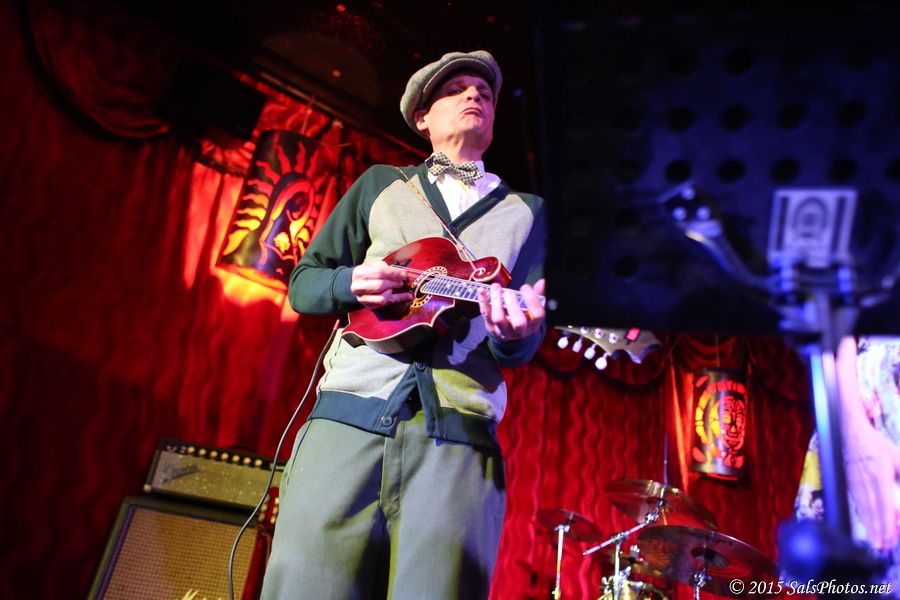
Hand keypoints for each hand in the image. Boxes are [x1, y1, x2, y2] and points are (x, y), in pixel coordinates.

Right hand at [350, 263, 412, 307]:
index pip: (379, 272)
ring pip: (382, 298)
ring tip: (399, 286)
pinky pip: (386, 304)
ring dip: (394, 292)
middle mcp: (358, 287)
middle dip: (394, 283)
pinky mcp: (369, 306)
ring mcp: (362, 298)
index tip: (405, 274)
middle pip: (380, 285)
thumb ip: (386, 268)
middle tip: (402, 281)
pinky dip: (398, 299)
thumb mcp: (374, 266)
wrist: (357, 285)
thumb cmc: (368, 274)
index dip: (394, 273)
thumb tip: (402, 273)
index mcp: (359, 273)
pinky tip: (408, 296)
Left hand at [477, 278, 545, 341]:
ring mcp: (504, 331)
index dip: (532, 300)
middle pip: (518, 322)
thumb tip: (542, 282)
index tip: (525, 287)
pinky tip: (482, 290)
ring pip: (499, 319)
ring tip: (496, 287)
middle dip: (513, 304)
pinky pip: (486, 315)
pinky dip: (483, 301)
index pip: (537, 315)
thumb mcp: (534, 311)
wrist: (511, 338)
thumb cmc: (524, 319)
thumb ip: (538, 296)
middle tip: (509, 291)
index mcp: (534, 324)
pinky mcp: (491, 327)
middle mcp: (520, 330)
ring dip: (496, 301)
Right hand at [845, 428, 899, 549]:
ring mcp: (855, 483)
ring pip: (863, 509)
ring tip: (875, 542)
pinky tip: (866, 525)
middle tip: (883, 546)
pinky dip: (862, 517)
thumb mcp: (897, 457)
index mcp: (879, 475)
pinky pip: (857, 504)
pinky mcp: (850, 483)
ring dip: (869, 527)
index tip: (890, 536)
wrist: (851, 433)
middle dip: (878, 530)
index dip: (887, 522)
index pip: (883, 504)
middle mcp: (866, 482)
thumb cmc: (876, 444)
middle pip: (872, 511)